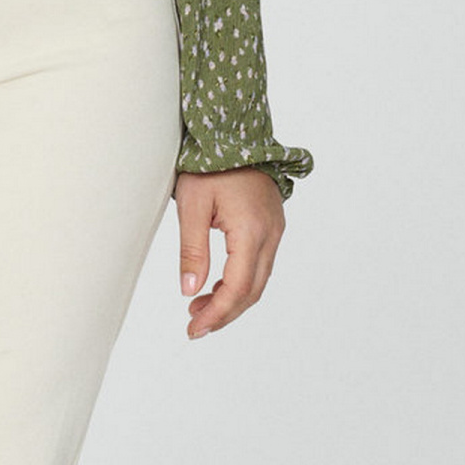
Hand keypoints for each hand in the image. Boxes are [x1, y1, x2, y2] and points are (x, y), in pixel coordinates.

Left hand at [175, 168, 284, 339]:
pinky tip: (215, 286)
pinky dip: (239, 282)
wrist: (233, 134)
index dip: (217, 313)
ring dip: (231, 299)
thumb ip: (192, 251)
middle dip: (224, 313)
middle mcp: (270, 233)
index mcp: (251, 230)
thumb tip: (189, 291)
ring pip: (258, 280)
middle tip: (195, 327)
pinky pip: (260, 265)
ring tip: (198, 308)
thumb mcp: (192, 206)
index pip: (238, 287)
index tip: (194, 329)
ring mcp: (275, 230)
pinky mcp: (272, 225)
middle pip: (252, 290)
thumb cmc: (209, 165)